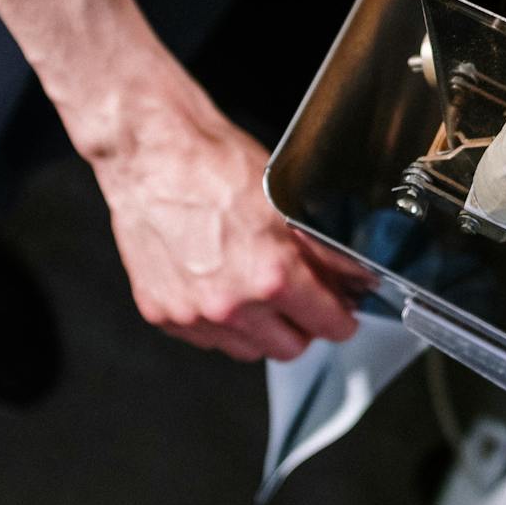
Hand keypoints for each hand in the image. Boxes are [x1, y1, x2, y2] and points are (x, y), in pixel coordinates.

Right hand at [87, 86, 358, 361]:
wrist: (151, 155)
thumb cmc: (214, 166)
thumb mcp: (287, 204)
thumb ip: (324, 254)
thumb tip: (354, 280)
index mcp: (271, 276)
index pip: (326, 325)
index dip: (340, 320)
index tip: (341, 317)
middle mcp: (232, 304)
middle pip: (289, 348)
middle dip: (302, 327)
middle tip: (301, 301)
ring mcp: (192, 314)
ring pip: (246, 350)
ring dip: (260, 330)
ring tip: (256, 291)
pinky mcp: (161, 313)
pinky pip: (206, 338)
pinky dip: (218, 322)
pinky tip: (220, 286)